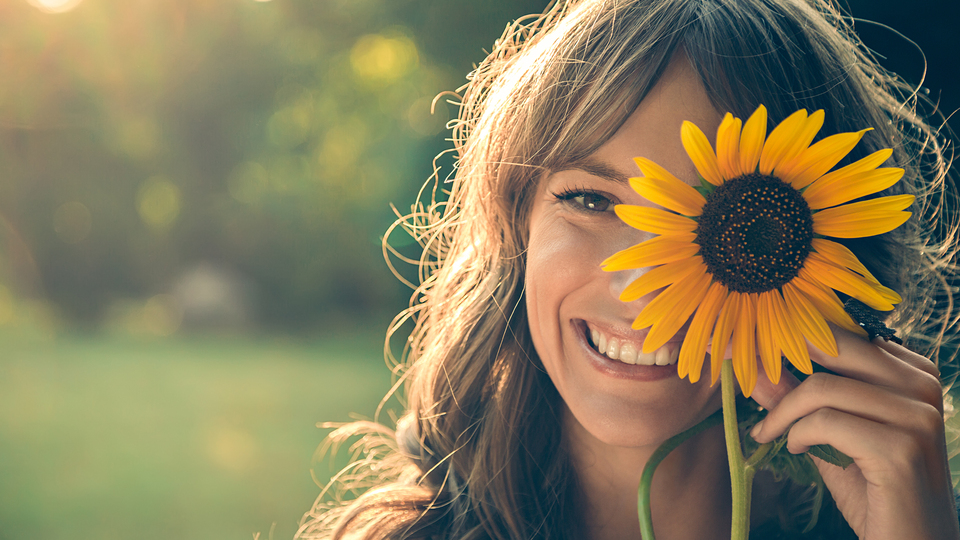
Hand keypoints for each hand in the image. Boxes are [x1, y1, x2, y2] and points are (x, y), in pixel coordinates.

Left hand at [750, 328, 959, 539]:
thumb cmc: (873, 491)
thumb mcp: (830, 436)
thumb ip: (797, 399)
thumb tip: (754, 366)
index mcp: (913, 372)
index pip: (841, 334)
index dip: (788, 335)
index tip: (741, 344)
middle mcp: (923, 386)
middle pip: (832, 347)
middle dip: (774, 358)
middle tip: (742, 376)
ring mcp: (918, 417)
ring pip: (823, 388)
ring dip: (782, 412)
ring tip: (770, 432)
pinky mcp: (902, 449)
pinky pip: (826, 422)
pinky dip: (798, 434)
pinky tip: (797, 449)